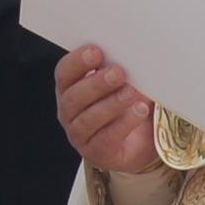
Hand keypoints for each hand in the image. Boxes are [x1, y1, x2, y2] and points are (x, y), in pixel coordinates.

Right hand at [53, 43, 160, 176]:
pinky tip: (138, 111)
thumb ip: (118, 66)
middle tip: (117, 72)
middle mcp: (69, 111)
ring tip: (130, 92)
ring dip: (111, 104)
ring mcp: (80, 135)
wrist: (140, 138)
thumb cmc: (126, 102)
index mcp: (69, 88)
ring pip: (89, 119)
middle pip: (74, 97)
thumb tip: (131, 51)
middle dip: (96, 84)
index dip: (77, 62)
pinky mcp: (96, 153)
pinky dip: (123, 124)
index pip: (64, 73)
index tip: (96, 52)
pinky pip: (106, 139)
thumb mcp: (122, 80)